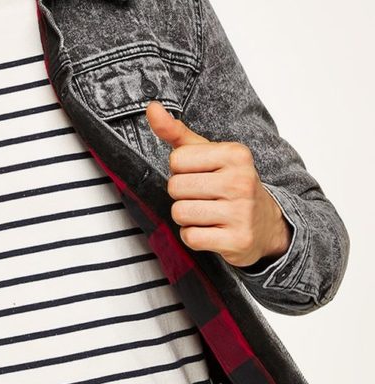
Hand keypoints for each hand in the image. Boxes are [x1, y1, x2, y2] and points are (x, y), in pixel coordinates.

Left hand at [145, 101, 291, 267]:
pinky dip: (194, 236)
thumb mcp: (207, 154)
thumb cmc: (229, 184)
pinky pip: (191, 237)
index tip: (200, 175)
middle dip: (182, 195)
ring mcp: (241, 212)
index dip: (181, 171)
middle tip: (204, 197)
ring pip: (180, 213)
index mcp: (235, 154)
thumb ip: (176, 132)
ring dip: (186, 217)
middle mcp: (241, 181)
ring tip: (207, 214)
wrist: (266, 225)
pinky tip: (211, 231)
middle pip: (175, 187)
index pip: (177, 160)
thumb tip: (152, 107)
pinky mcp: (238, 240)